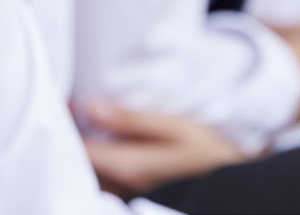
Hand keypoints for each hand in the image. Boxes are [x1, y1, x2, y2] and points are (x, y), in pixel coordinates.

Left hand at [78, 101, 243, 197]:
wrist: (233, 187)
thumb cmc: (207, 154)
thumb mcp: (172, 127)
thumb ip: (130, 121)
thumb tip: (93, 109)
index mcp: (128, 167)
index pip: (81, 149)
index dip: (68, 125)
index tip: (66, 103)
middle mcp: (123, 186)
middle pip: (83, 164)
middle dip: (75, 139)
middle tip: (73, 110)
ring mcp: (130, 194)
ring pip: (94, 174)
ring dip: (88, 151)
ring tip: (90, 124)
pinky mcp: (138, 196)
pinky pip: (108, 180)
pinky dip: (102, 162)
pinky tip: (109, 144)